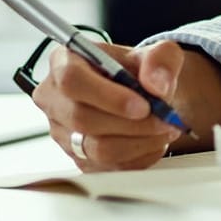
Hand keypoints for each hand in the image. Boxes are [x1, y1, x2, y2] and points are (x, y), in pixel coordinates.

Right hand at [30, 40, 220, 170]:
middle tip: (164, 120)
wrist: (143, 96)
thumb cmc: (141, 71)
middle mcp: (55, 98)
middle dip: (131, 123)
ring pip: (96, 149)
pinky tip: (154, 141)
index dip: (107, 96)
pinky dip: (139, 156)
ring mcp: (63, 132)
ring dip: (139, 142)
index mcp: (64, 61)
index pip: (72, 80)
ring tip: (164, 129)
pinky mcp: (78, 159)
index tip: (143, 105)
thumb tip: (157, 85)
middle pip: (82, 119)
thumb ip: (162, 60)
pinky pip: (108, 167)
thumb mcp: (159, 53)